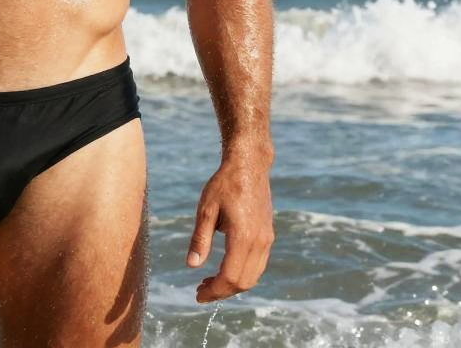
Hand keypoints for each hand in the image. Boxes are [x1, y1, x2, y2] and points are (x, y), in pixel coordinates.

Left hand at [186, 157, 273, 302]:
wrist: (249, 165)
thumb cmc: (224, 184)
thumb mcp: (206, 209)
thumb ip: (200, 238)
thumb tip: (192, 266)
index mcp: (243, 237)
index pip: (230, 277)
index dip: (214, 291)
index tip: (198, 295)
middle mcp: (259, 242)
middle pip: (244, 282)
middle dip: (222, 292)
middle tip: (201, 290)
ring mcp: (267, 240)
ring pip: (253, 276)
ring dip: (233, 284)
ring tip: (210, 282)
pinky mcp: (268, 236)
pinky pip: (258, 265)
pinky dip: (242, 273)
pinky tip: (225, 268)